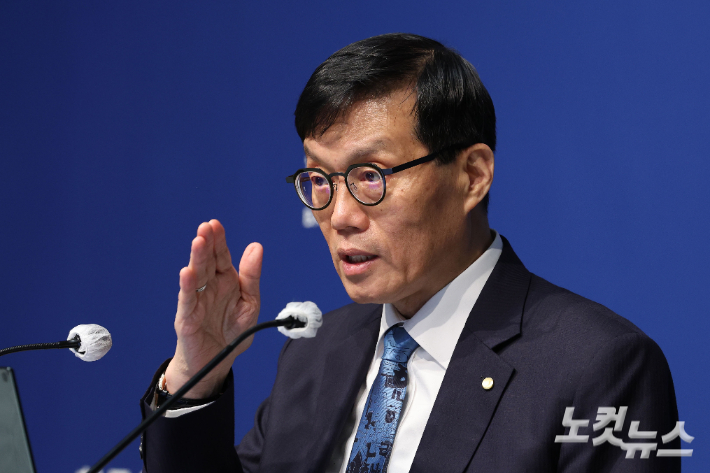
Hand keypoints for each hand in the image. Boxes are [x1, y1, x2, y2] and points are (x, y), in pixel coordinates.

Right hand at [164, 220, 262, 397]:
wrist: (219, 362)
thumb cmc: (233, 332)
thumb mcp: (250, 302)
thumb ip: (251, 276)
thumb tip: (256, 246)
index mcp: (225, 281)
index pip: (221, 256)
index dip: (219, 241)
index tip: (216, 224)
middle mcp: (209, 287)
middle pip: (207, 261)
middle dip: (207, 244)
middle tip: (206, 227)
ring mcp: (197, 300)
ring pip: (196, 276)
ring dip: (196, 258)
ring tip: (198, 242)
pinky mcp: (187, 317)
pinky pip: (188, 300)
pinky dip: (187, 286)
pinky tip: (187, 273)